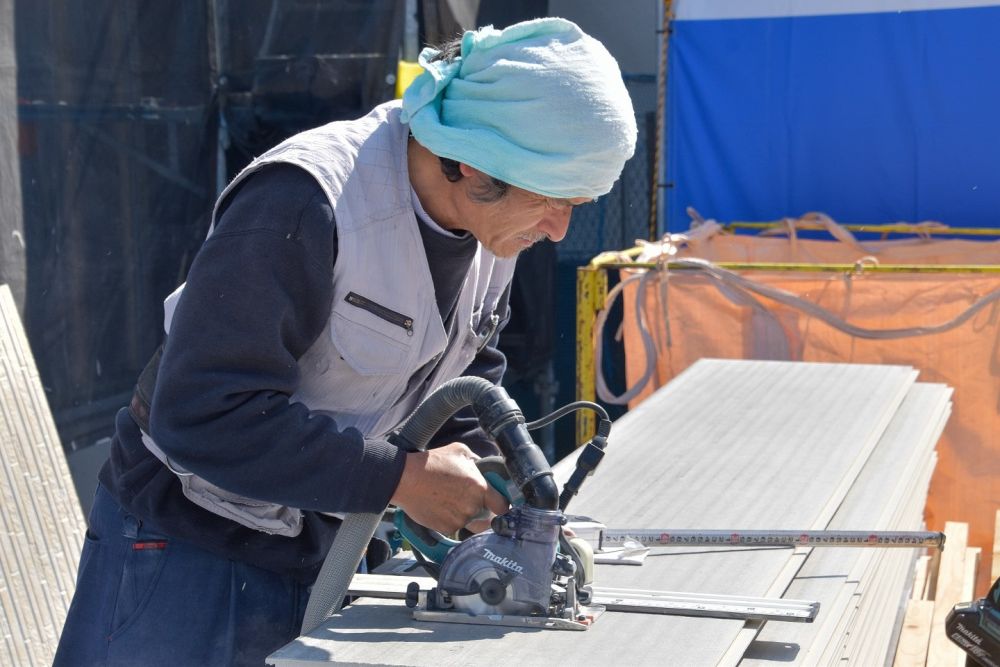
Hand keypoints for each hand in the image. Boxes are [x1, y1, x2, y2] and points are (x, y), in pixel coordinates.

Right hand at [390, 442, 509, 534]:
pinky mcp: (446, 528)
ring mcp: (459, 519)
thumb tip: (482, 467)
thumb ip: (477, 461)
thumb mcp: (459, 451)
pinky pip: (455, 526)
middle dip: (478, 507)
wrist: (406, 479)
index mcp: (479, 488)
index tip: (498, 505)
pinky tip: (439, 506)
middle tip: (463, 496)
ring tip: (447, 499)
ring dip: (463, 513)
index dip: (501, 506)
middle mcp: (472, 506)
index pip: (502, 506)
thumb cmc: (432, 463)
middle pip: (485, 514)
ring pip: (469, 521)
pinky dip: (449, 519)